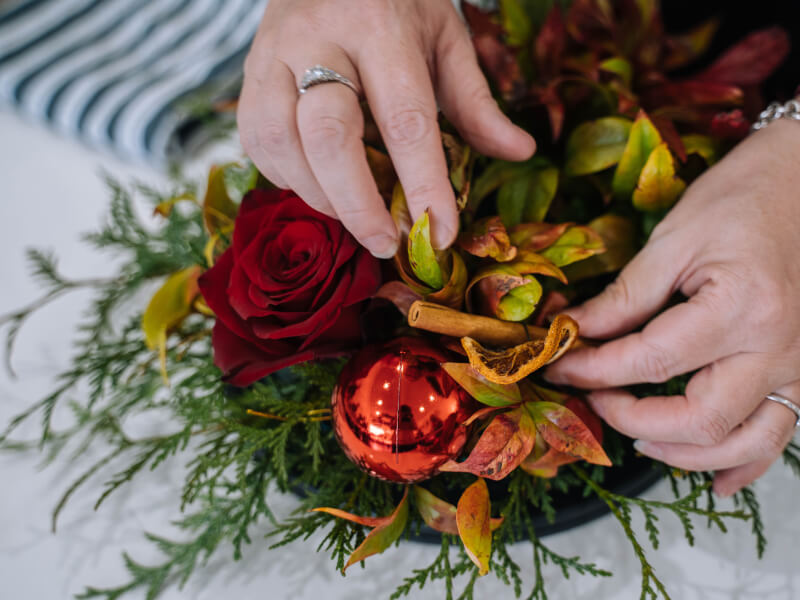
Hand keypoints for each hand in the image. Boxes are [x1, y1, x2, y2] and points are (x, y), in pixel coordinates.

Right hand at [238, 0, 535, 256]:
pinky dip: (288, 178)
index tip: (441, 233)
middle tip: (385, 244)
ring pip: (283, 144)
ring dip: (320, 195)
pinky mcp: (248, 76)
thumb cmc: (395, 2)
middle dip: (359, 204)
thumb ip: (475, 99)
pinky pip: (258, 143)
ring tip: (354, 216)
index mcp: (380, 26)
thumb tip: (518, 152)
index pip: (405, 119)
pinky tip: (319, 185)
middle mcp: (318, 38)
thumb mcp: (445, 37)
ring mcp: (273, 55)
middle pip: (330, 137)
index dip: (424, 185)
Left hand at [545, 119, 799, 496]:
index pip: (649, 361)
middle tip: (594, 397)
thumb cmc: (740, 198)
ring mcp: (798, 365)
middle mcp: (778, 348)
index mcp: (741, 308)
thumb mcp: (672, 240)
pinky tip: (715, 481)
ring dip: (683, 454)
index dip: (593, 369)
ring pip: (742, 441)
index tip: (558, 364)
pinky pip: (779, 434)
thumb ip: (624, 297)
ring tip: (637, 441)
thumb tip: (572, 333)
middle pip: (698, 418)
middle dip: (631, 420)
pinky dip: (744, 464)